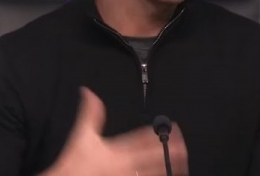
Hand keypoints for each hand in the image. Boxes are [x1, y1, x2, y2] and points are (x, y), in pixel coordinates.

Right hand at [41, 87, 188, 175]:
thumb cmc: (75, 163)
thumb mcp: (82, 135)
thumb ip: (90, 114)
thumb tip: (89, 92)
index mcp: (119, 150)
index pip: (145, 139)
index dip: (160, 133)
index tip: (173, 128)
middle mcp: (127, 166)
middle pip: (155, 158)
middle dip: (171, 152)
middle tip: (184, 148)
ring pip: (154, 174)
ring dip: (168, 169)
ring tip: (181, 166)